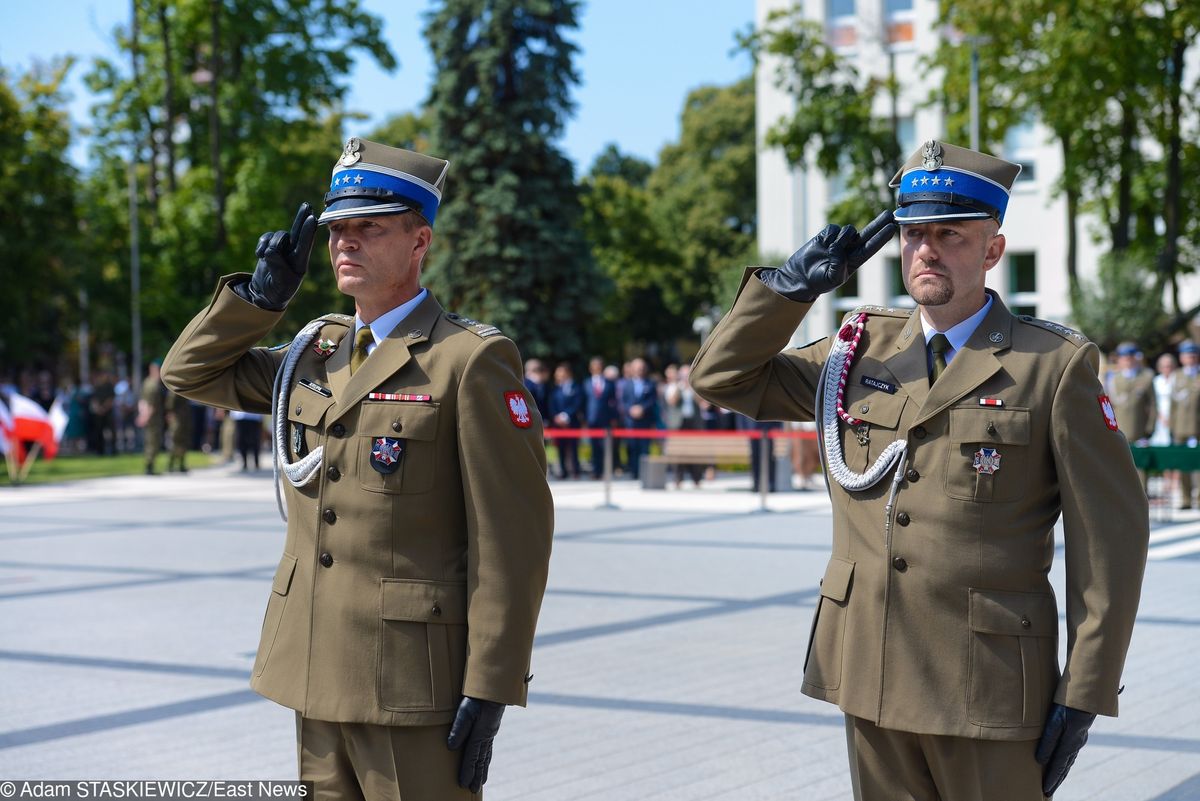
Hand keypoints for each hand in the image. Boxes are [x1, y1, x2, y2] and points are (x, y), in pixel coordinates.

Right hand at [240, 203, 316, 309]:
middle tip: (307, 205)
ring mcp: (282, 248)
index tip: (312, 218)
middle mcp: (293, 252)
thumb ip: (276, 266)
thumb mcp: (280, 282)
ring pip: (278, 235)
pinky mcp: (270, 246)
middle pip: (297, 231)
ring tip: (263, 257)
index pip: (305, 243)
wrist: (265, 293)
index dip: (308, 230)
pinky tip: (258, 255)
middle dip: (301, 218)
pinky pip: (266, 237)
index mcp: (300, 262)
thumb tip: (271, 250)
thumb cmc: (277, 291)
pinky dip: (261, 244)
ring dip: (269, 244)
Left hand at [447, 696, 504, 791]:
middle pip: (481, 760)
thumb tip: (451, 747)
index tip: (463, 784)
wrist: (495, 685)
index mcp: (481, 734)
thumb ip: (459, 728)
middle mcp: (487, 736)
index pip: (472, 757)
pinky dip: (487, 758)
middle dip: (477, 775)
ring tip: (482, 781)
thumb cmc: (479, 696)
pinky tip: (485, 760)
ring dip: (483, 769)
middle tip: (473, 789)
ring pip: (486, 755)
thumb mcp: (466, 710)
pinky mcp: (491, 727)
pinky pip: (489, 747)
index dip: (467, 771)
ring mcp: (490, 732)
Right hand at [758, 210, 895, 301]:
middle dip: (878, 223)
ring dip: (842, 238)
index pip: (871, 247)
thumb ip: (839, 264)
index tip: (892, 228)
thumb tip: (839, 246)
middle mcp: (849, 249)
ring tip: (831, 249)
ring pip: (848, 230)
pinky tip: (824, 244)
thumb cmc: (818, 282)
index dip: (881, 237)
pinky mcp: (826, 236)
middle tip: (889, 214)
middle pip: (867, 233)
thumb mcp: (832, 278)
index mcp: (854, 261)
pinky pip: (833, 228)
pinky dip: (829, 235)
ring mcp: (838, 241)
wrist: (799, 276)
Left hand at [1035, 703, 1096, 795]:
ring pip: (1068, 760)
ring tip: (1054, 781)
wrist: (1086, 695)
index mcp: (1069, 744)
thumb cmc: (1068, 706)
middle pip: (1064, 767)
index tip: (1045, 791)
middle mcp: (1075, 745)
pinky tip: (1063, 762)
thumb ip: (1048, 741)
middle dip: (1056, 780)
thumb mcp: (1055, 722)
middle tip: (1048, 792)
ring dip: (1061, 772)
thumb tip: (1039, 761)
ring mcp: (1078, 739)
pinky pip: (1070, 752)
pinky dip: (1065, 761)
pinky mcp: (1078, 733)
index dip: (1051, 779)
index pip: (1058, 766)